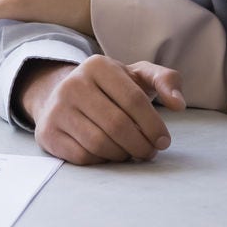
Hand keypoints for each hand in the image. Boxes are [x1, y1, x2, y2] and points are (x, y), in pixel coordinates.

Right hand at [19, 56, 185, 165]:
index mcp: (97, 65)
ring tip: (130, 152)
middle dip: (141, 145)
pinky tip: (108, 154)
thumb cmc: (110, 89)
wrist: (63, 96)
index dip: (154, 126)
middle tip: (149, 152)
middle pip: (117, 125)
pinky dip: (102, 160)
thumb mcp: (137, 76)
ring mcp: (57, 109)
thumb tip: (178, 104)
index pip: (134, 100)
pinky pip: (83, 156)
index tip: (164, 141)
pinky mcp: (48, 132)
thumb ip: (165, 80)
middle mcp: (72, 84)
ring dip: (123, 155)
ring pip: (100, 143)